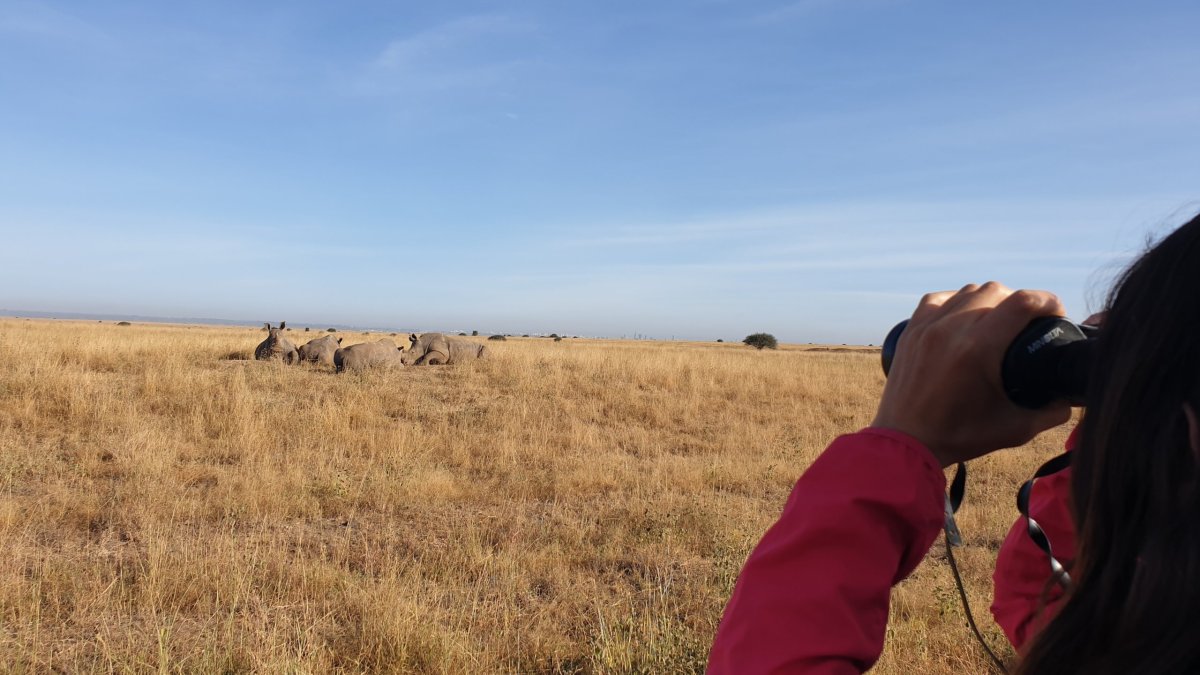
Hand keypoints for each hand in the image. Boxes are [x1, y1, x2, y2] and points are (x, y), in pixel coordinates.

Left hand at [872, 282, 1072, 467]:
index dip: (1048, 301)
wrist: (907, 442)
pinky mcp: (910, 331)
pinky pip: (937, 299)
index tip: (1056, 313)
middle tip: (1029, 321)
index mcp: (980, 348)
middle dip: (1020, 300)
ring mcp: (927, 327)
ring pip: (967, 291)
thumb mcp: (1016, 428)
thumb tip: (1071, 398)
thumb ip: (1051, 412)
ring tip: (998, 318)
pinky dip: (956, 301)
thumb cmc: (960, 437)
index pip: (1022, 302)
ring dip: (989, 299)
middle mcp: (952, 329)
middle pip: (996, 290)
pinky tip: (964, 313)